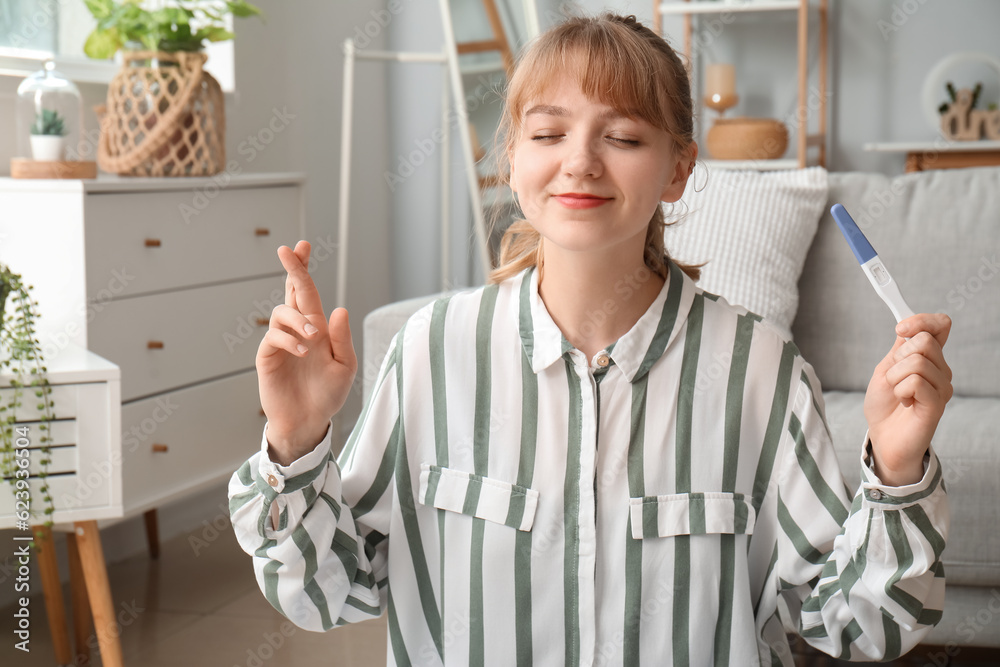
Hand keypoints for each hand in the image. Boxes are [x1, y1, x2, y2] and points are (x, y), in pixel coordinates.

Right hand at [256, 241, 357, 464]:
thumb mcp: (344, 366)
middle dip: (292, 269)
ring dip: (298, 319)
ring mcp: (280, 341)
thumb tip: (339, 309)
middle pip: (291, 291)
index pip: (308, 292)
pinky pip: (273, 337)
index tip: (302, 245)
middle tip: (288, 252)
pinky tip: (302, 351)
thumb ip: (342, 339)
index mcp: (316, 327)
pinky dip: (288, 340)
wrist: (308, 421)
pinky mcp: (268, 357)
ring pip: (282, 312)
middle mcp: (296, 329)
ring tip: (312, 339)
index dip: (303, 269)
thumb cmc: (327, 394)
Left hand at [864, 313, 952, 485]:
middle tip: (894, 377)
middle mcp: (940, 369)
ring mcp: (942, 386)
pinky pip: (915, 382)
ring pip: (917, 362)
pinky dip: (900, 390)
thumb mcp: (885, 369)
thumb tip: (906, 325)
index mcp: (929, 357)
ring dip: (895, 377)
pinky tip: (905, 403)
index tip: (900, 329)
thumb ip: (899, 348)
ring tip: (897, 393)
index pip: (940, 326)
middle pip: (925, 341)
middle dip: (899, 356)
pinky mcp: (937, 404)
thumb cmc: (884, 405)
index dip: (921, 320)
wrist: (883, 436)